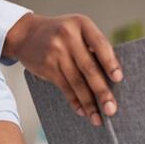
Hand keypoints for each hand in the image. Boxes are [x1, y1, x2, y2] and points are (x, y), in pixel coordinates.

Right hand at [3, 13, 122, 126]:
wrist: (25, 34)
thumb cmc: (61, 34)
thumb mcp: (78, 31)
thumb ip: (94, 47)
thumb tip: (114, 80)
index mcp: (82, 24)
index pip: (100, 44)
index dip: (110, 62)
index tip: (118, 79)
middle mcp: (69, 36)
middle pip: (89, 68)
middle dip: (102, 92)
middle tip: (111, 109)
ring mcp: (56, 51)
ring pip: (76, 82)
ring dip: (89, 103)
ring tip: (98, 119)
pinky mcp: (47, 66)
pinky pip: (64, 87)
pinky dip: (75, 101)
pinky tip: (83, 111)